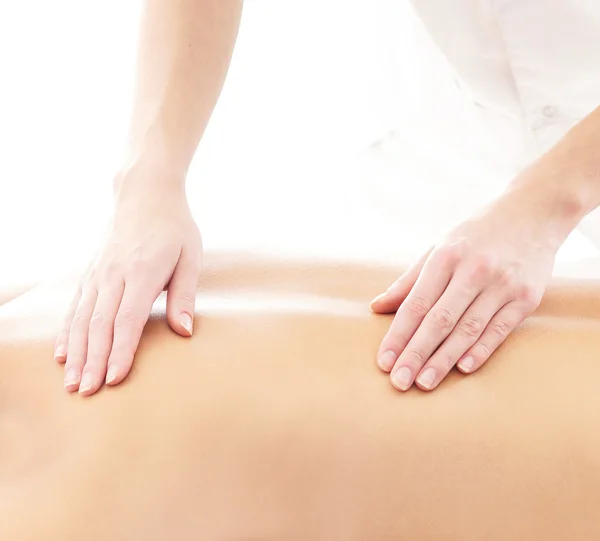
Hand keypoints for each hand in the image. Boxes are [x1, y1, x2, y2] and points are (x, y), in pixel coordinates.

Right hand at [54, 184, 201, 395]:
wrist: (145, 195)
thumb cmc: (175, 228)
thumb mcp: (191, 257)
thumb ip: (185, 295)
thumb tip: (185, 332)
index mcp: (142, 272)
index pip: (128, 320)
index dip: (120, 351)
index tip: (114, 379)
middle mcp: (114, 275)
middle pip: (99, 325)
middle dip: (93, 361)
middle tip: (87, 392)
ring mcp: (98, 273)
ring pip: (81, 318)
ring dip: (76, 352)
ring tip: (71, 382)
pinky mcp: (91, 272)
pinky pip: (74, 306)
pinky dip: (66, 331)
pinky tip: (62, 353)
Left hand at [371, 188, 562, 391]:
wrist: (534, 212)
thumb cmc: (477, 234)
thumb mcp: (440, 248)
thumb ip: (409, 280)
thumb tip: (377, 307)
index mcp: (446, 256)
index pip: (415, 304)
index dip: (398, 335)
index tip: (383, 362)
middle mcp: (473, 270)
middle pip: (439, 320)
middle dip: (416, 353)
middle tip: (399, 382)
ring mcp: (502, 284)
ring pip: (468, 329)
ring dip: (444, 359)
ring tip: (424, 383)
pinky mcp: (526, 297)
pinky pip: (500, 329)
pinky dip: (480, 350)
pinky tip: (462, 368)